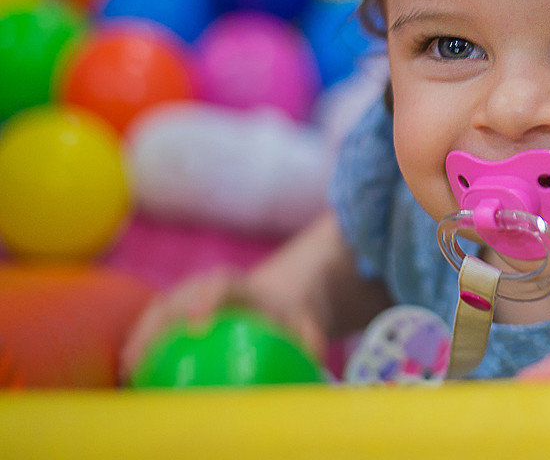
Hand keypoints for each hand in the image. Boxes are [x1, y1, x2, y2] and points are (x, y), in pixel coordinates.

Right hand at [118, 266, 325, 383]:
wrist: (272, 298)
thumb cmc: (285, 314)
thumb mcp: (303, 322)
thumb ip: (309, 337)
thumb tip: (312, 357)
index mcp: (242, 284)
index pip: (223, 285)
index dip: (207, 299)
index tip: (197, 321)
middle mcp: (209, 285)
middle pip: (179, 296)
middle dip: (158, 322)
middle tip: (144, 354)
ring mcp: (188, 294)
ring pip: (159, 310)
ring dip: (140, 335)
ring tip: (128, 368)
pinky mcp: (176, 310)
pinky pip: (154, 324)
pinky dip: (140, 345)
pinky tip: (131, 375)